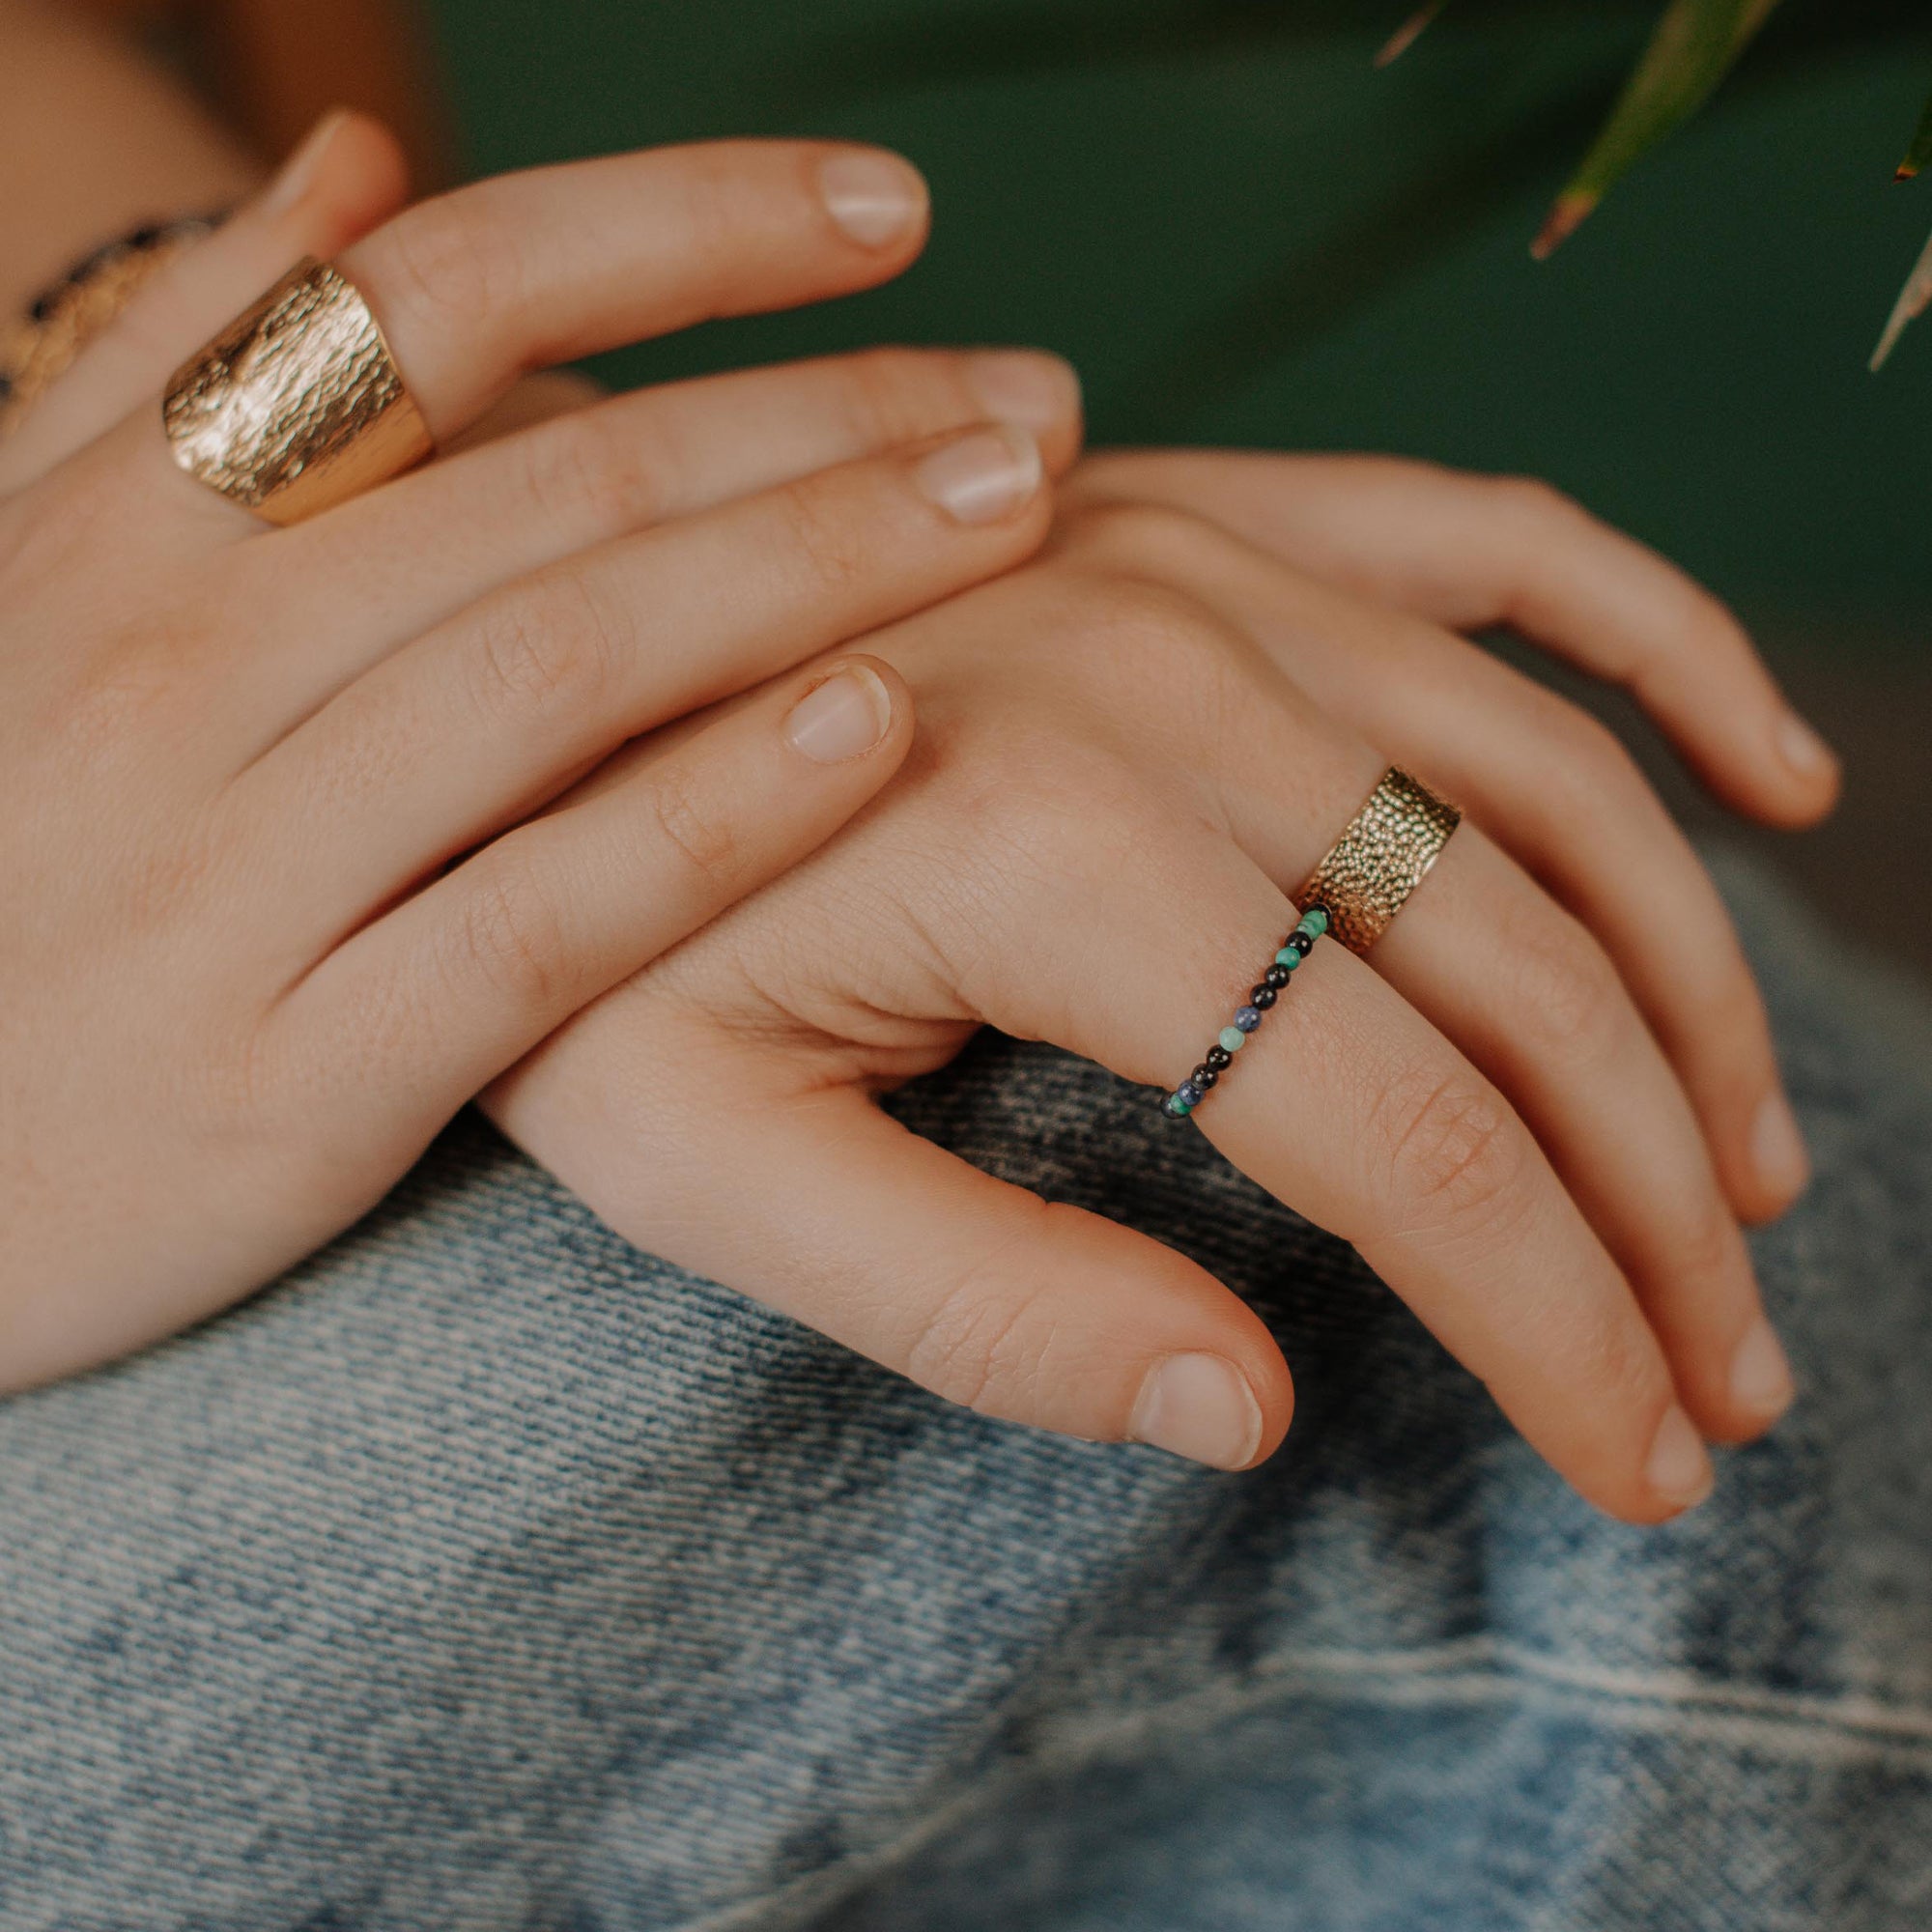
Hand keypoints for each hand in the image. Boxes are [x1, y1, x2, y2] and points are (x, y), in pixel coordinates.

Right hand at [0, 121, 1084, 1388]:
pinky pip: (542, 912)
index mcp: (121, 522)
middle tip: (1033, 401)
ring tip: (1008, 516)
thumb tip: (350, 174)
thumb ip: (175, 377)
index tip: (891, 206)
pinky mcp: (295, 1070)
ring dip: (811, 572)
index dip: (686, 225)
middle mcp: (173, 661)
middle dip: (823, 418)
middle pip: (556, 479)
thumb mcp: (24, 586)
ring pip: (563, 666)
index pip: (437, 297)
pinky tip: (880, 730)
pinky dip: (713, 813)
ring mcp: (231, 868)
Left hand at [487, 471, 1833, 1524]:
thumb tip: (1255, 1408)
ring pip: (1553, 786)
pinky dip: (1660, 646)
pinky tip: (1766, 770)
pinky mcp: (1203, 508)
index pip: (1400, 1131)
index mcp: (1047, 847)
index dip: (1554, 1319)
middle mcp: (1165, 671)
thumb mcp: (704, 1169)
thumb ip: (977, 1302)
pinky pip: (1493, 541)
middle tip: (1725, 1376)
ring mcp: (1196, 559)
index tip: (1641, 1456)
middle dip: (1656, 1207)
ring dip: (1695, 996)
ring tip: (1755, 1174)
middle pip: (1523, 975)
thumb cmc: (570, 927)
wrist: (502, 677)